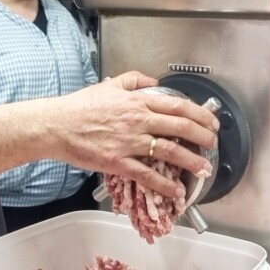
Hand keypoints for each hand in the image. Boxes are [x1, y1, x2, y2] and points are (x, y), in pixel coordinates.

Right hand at [48, 71, 218, 198]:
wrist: (56, 125)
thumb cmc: (79, 107)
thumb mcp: (109, 84)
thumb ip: (134, 80)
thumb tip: (154, 83)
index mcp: (136, 101)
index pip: (177, 105)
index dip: (200, 114)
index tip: (211, 121)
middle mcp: (136, 120)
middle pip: (180, 127)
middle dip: (203, 137)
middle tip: (213, 143)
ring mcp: (128, 142)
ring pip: (168, 151)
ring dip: (191, 161)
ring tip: (203, 168)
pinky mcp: (117, 162)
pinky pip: (146, 174)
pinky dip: (164, 184)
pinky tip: (175, 190)